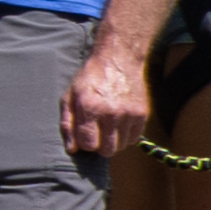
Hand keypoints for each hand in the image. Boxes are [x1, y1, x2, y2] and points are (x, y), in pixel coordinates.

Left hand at [64, 37, 152, 161]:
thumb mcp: (70, 96)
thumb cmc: (90, 78)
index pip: (88, 144)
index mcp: (90, 108)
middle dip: (99, 145)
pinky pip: (134, 139)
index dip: (85, 143)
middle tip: (97, 132)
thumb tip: (71, 149)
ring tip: (108, 125)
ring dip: (113, 141)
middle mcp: (111, 113)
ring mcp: (129, 114)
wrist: (118, 59)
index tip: (85, 134)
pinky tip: (119, 123)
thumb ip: (67, 124)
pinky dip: (126, 135)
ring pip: (121, 146)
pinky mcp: (142, 114)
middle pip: (107, 150)